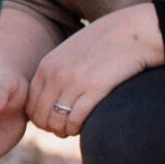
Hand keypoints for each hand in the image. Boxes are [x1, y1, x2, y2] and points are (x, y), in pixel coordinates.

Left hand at [25, 4, 161, 138]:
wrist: (134, 32)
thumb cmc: (105, 44)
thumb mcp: (71, 53)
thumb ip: (57, 71)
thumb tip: (50, 97)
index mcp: (47, 65)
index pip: (30, 105)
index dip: (41, 119)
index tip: (55, 121)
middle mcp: (56, 74)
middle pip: (41, 117)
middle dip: (52, 128)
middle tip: (65, 129)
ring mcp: (74, 81)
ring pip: (57, 122)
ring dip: (65, 131)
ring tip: (75, 128)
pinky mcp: (95, 89)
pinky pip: (76, 120)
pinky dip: (78, 128)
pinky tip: (86, 126)